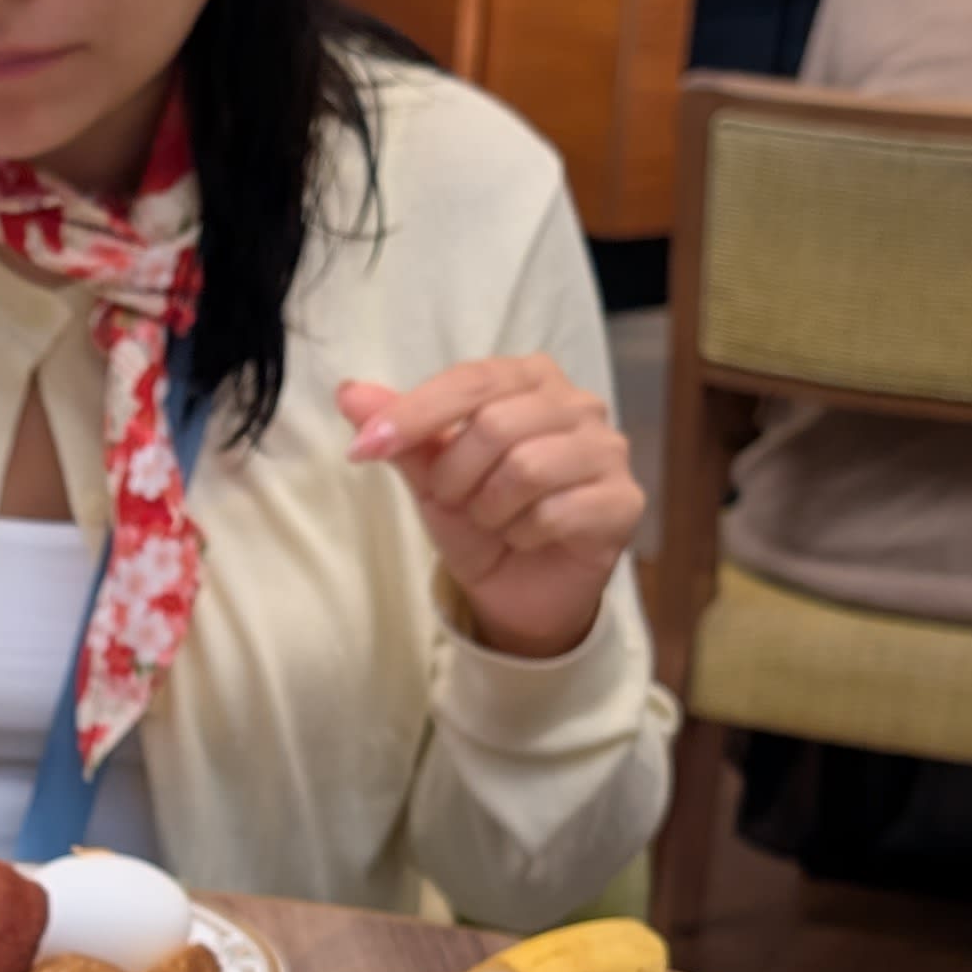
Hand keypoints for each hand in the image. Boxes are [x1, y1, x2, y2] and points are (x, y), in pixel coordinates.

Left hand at [340, 354, 644, 660]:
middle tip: (454, 503)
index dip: (412, 414)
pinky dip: (522, 535)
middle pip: (496, 424)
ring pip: (526, 467)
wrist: (518, 592)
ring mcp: (608, 451)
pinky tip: (526, 539)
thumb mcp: (429, 477)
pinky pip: (555, 512)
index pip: (470, 380)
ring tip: (493, 521)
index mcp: (530, 379)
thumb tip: (347, 392)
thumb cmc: (479, 520)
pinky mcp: (623, 501)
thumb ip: (398, 433)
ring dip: (489, 509)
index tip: (362, 449)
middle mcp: (578, 404)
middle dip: (455, 476)